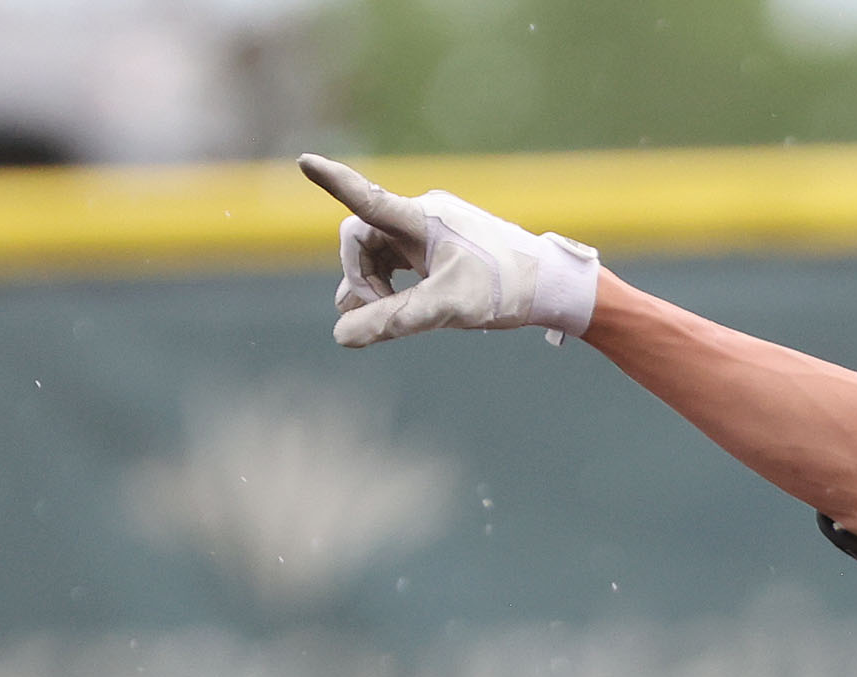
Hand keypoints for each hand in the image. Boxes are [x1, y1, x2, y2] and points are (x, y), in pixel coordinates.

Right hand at [298, 153, 599, 348]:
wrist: (551, 285)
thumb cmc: (503, 290)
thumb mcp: (446, 309)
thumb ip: (393, 321)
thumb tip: (342, 336)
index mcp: (423, 219)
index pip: (368, 199)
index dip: (334, 182)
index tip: (306, 161)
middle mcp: (422, 215)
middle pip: (364, 238)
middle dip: (360, 277)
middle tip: (371, 315)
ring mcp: (430, 228)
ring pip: (379, 250)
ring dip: (370, 282)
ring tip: (364, 317)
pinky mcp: (439, 242)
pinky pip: (398, 257)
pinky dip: (387, 281)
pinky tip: (381, 305)